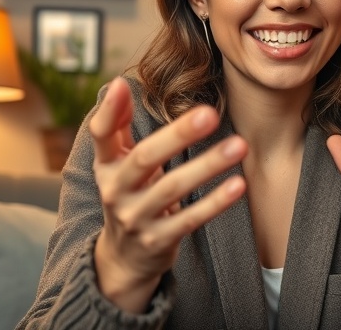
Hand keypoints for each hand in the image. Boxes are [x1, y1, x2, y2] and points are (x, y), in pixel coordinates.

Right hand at [90, 78, 246, 312]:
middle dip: (178, 134)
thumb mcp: (118, 163)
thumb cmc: (131, 194)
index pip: (101, 135)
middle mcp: (116, 190)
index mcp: (107, 166)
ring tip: (239, 145)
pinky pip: (190, 218)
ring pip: (173, 188)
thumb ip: (119, 126)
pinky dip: (215, 202)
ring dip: (208, 165)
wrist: (124, 258)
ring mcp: (136, 217)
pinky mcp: (158, 240)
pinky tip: (239, 184)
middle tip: (211, 113)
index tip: (121, 83)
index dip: (109, 111)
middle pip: (145, 157)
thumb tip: (120, 83)